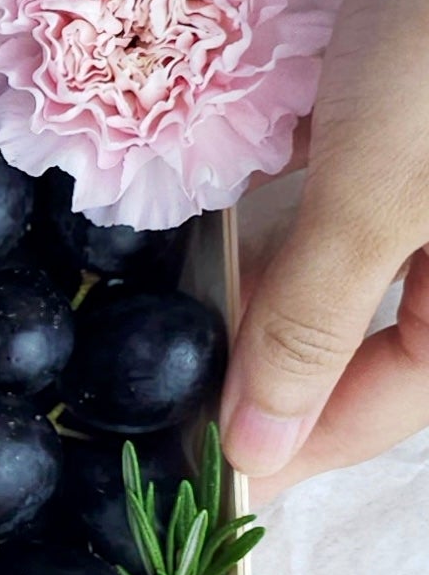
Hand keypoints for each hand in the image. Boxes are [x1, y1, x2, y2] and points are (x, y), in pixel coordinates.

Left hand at [222, 0, 428, 498]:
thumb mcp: (376, 197)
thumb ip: (314, 321)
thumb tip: (262, 451)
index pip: (379, 409)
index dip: (286, 444)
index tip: (190, 470)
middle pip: (357, 339)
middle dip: (265, 354)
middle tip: (171, 374)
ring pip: (338, 260)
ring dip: (266, 272)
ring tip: (187, 294)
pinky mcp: (404, 104)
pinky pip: (334, 179)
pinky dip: (281, 186)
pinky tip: (225, 186)